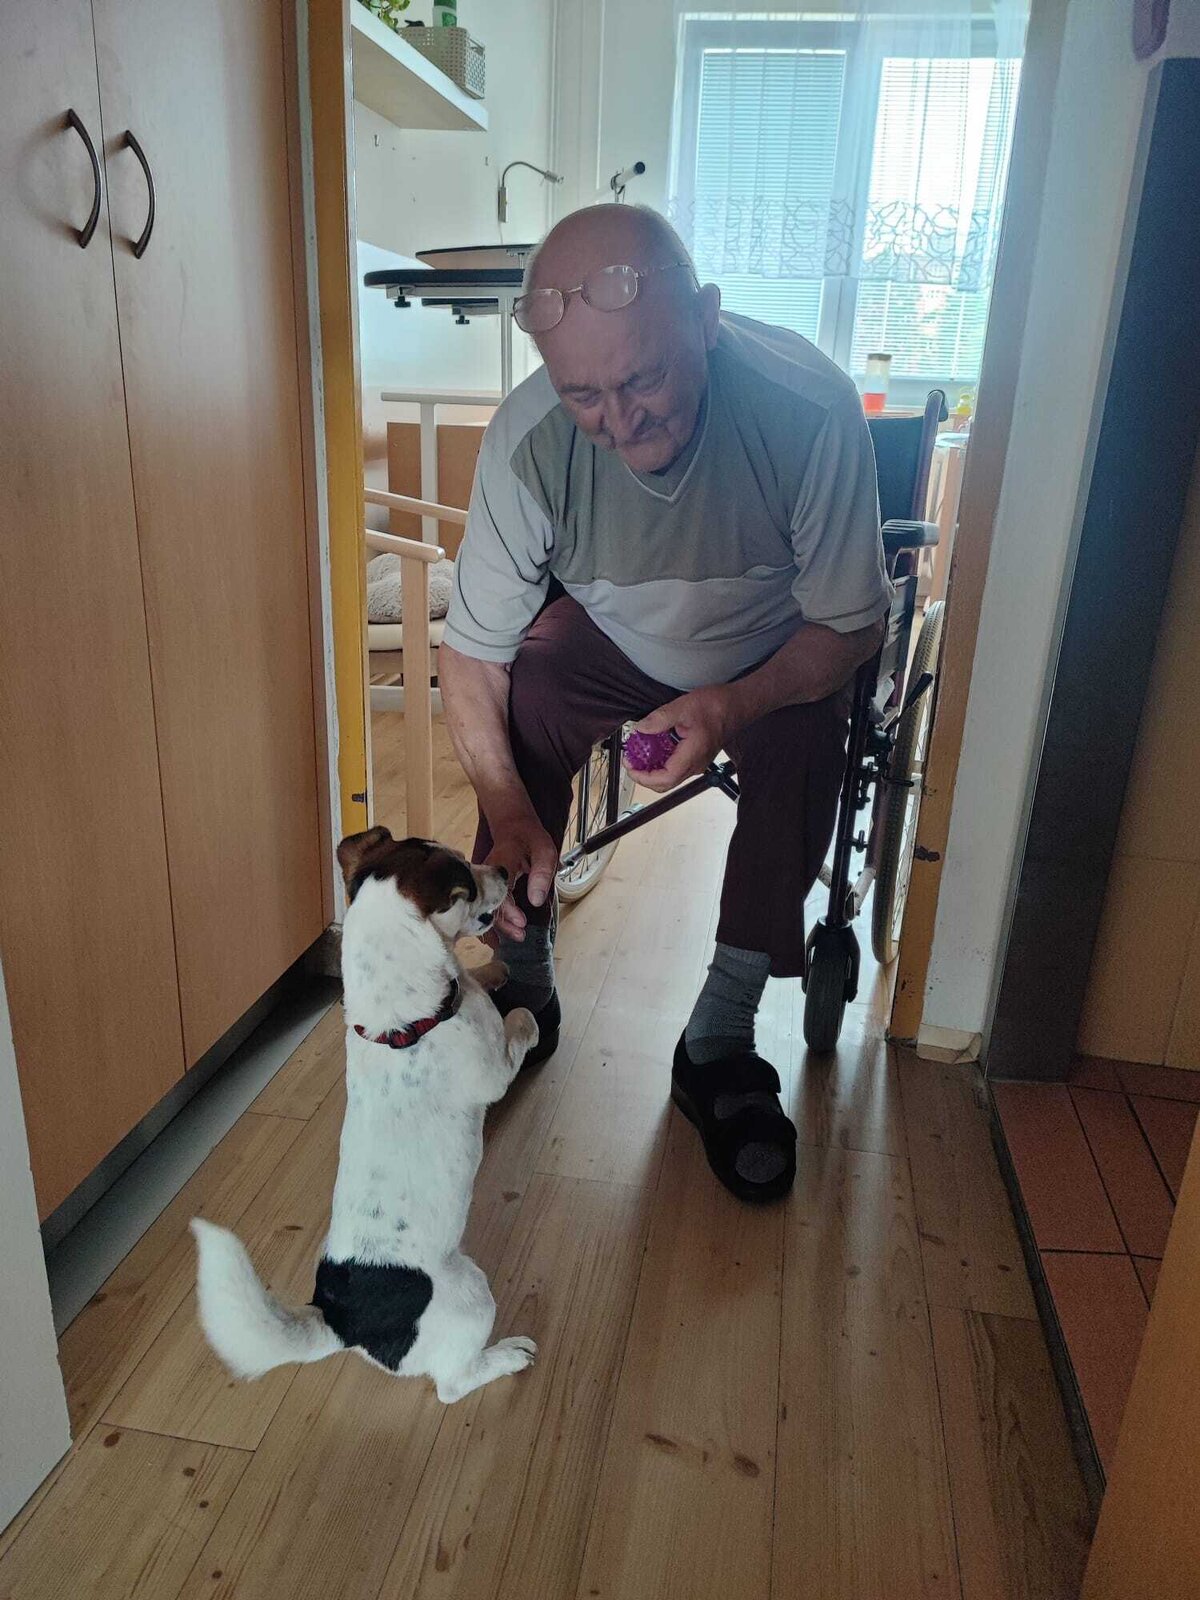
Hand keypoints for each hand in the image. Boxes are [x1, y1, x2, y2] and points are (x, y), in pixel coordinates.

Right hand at [482, 809, 558, 940]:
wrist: (511, 825)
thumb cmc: (529, 837)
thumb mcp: (544, 849)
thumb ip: (541, 873)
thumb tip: (536, 901)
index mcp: (500, 864)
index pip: (499, 891)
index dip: (508, 910)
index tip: (522, 923)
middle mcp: (486, 874)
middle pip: (487, 904)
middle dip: (501, 925)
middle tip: (520, 937)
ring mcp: (482, 881)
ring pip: (483, 908)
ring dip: (494, 927)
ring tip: (509, 942)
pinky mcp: (484, 887)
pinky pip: (483, 907)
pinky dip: (488, 923)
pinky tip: (495, 939)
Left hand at [628, 686, 736, 793]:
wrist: (737, 705)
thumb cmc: (717, 706)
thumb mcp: (683, 707)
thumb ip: (659, 719)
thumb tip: (641, 728)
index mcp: (692, 755)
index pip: (664, 779)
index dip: (643, 777)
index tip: (630, 766)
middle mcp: (695, 764)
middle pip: (665, 783)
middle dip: (644, 775)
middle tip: (630, 761)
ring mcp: (697, 762)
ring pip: (670, 776)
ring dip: (652, 768)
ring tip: (638, 753)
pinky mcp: (696, 757)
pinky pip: (676, 766)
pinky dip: (661, 761)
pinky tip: (653, 747)